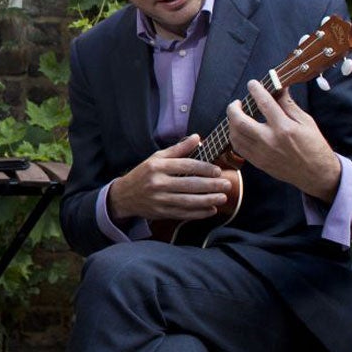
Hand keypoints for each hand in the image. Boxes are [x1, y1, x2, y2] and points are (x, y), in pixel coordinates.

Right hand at [109, 134, 231, 222]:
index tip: (218, 171)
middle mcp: (158, 183)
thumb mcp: (156, 158)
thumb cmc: (143, 174)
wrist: (124, 195)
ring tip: (223, 197)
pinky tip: (211, 210)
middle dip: (211, 185)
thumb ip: (178, 149)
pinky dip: (199, 213)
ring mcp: (159, 199)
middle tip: (227, 184)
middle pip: (190, 184)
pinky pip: (184, 213)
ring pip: (188, 201)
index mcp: (157, 166)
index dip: (204, 168)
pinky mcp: (161, 212)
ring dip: (208, 200)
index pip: (186, 166)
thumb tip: (197, 137)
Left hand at [227, 80, 339, 201]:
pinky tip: (239, 130)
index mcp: (284, 128)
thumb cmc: (314, 146)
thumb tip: (279, 88)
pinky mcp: (258, 162)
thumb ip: (289, 105)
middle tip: (237, 103)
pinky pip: (238, 148)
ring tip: (237, 116)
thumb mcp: (306, 122)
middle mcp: (270, 140)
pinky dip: (234, 136)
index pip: (264, 103)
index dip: (256, 90)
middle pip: (240, 121)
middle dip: (233, 108)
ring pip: (235, 135)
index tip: (252, 84)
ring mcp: (261, 153)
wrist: (316, 174)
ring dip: (231, 122)